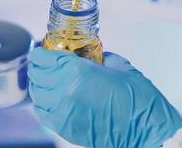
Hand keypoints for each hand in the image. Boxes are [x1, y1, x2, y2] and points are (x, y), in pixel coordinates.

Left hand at [28, 47, 181, 147]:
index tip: (39, 52)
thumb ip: (96, 57)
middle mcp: (64, 88)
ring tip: (44, 81)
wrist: (144, 129)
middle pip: (37, 74)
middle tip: (42, 64)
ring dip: (38, 84)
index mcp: (77, 70)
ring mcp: (61, 108)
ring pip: (36, 93)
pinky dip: (40, 103)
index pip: (44, 58)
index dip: (38, 54)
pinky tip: (46, 98)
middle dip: (37, 66)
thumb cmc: (136, 98)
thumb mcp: (117, 65)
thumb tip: (86, 54)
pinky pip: (41, 112)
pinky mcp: (63, 125)